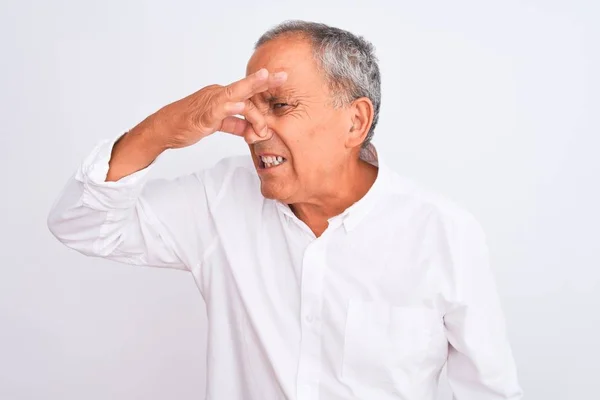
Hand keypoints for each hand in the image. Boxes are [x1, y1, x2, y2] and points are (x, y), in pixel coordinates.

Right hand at [150, 68, 286, 148]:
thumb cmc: (188, 124)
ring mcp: (210, 103)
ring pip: (234, 95)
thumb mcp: (216, 125)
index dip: (263, 83)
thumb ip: (234, 125)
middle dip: (264, 81)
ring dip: (251, 92)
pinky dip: (229, 108)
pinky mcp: (202, 116)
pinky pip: (218, 110)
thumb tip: (250, 129)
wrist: (163, 128)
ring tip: (266, 84)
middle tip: (282, 75)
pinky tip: (240, 106)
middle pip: (244, 87)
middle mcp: (217, 95)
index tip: (280, 78)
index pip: (247, 90)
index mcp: (222, 97)